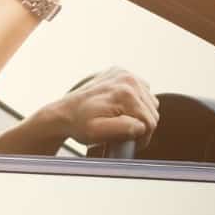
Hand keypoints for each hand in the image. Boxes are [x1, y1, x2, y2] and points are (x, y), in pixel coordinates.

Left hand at [40, 67, 159, 149]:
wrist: (62, 113)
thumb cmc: (78, 125)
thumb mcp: (98, 132)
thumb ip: (123, 128)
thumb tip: (140, 125)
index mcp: (125, 93)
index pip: (150, 121)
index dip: (141, 136)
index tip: (129, 141)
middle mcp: (127, 79)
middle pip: (151, 111)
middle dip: (139, 125)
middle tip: (122, 132)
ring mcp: (123, 74)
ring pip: (149, 102)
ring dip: (138, 114)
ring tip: (119, 120)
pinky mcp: (120, 73)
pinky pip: (142, 92)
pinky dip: (135, 102)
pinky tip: (120, 108)